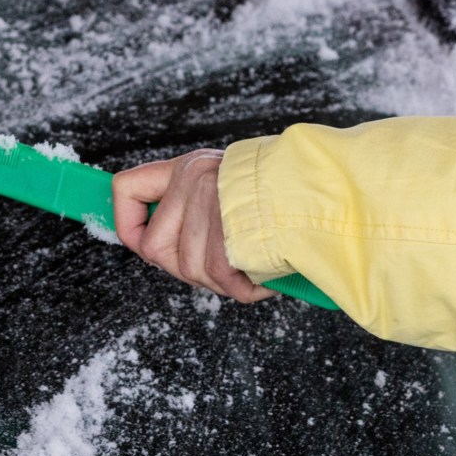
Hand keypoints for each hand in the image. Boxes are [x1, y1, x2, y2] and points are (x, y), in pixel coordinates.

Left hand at [112, 149, 272, 302]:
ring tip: (249, 265)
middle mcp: (193, 181)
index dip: (127, 225)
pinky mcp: (228, 232)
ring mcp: (209, 205)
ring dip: (221, 281)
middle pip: (155, 250)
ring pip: (190, 270)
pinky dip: (246, 288)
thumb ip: (197, 212)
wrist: (329, 190)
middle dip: (186, 270)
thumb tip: (162, 251)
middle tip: (220, 266)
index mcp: (189, 168)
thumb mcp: (232, 189)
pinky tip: (264, 276)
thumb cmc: (287, 195)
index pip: (126, 189)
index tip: (142, 242)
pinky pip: (222, 279)